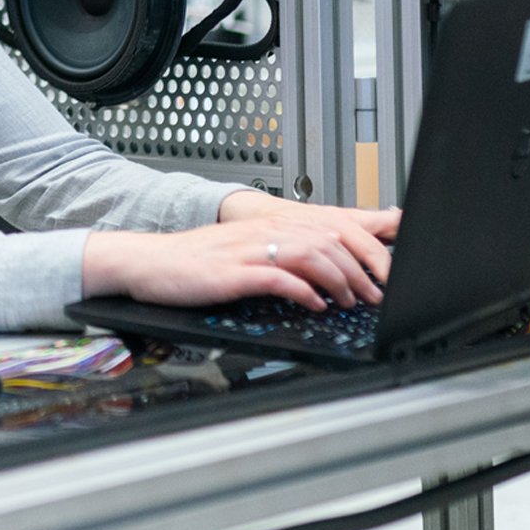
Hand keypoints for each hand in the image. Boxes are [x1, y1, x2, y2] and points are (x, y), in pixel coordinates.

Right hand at [82, 194, 398, 313]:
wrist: (149, 262)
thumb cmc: (193, 262)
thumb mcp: (242, 252)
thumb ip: (279, 256)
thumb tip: (318, 273)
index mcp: (267, 225)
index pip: (328, 228)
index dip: (361, 250)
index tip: (380, 274)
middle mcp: (262, 232)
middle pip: (327, 240)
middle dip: (359, 268)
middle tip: (373, 294)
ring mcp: (248, 251)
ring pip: (310, 254)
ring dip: (338, 279)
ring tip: (350, 300)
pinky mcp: (234, 273)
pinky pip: (278, 278)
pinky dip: (304, 291)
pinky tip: (315, 304)